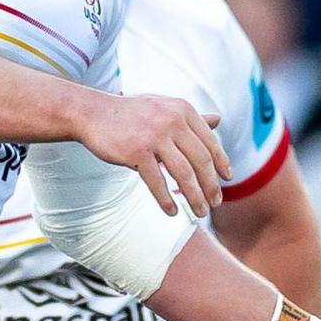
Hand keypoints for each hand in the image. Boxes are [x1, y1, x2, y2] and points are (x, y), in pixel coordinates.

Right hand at [75, 92, 228, 215]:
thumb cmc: (132, 113)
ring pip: (184, 174)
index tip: (228, 179)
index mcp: (183, 110)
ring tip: (200, 212)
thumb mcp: (164, 108)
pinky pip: (157, 181)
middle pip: (201, 161)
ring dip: (194, 197)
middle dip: (211, 185)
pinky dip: (166, 200)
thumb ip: (191, 118)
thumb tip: (219, 120)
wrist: (93, 112)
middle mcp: (172, 121)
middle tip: (216, 203)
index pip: (210, 142)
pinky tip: (171, 212)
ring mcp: (154, 136)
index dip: (221, 163)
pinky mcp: (137, 151)